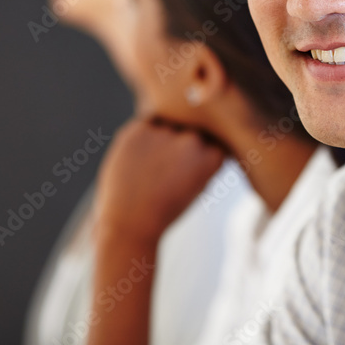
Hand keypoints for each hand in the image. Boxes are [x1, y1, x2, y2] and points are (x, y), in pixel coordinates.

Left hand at [93, 117, 224, 245]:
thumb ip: (205, 154)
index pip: (214, 135)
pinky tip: (140, 157)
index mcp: (212, 157)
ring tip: (152, 164)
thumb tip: (205, 124)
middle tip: (168, 164)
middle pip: (193, 126)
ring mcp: (165, 133)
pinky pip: (148, 121)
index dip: (204, 145)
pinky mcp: (138, 130)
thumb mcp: (199, 182)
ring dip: (164, 133)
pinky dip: (145, 133)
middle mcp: (192, 141)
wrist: (131, 224)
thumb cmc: (167, 207)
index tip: (192, 160)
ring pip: (170, 120)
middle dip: (184, 138)